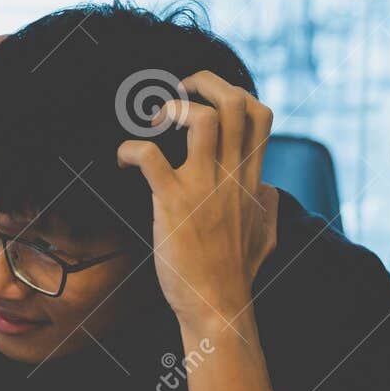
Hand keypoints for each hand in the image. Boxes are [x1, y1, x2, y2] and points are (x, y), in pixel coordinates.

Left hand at [117, 72, 279, 328]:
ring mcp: (204, 188)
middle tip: (177, 92)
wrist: (218, 308)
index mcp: (253, 179)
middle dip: (203, 82)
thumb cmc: (235, 276)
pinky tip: (121, 160)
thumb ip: (268, 205)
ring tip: (154, 121)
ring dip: (173, 107)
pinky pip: (150, 156)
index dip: (233, 92)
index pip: (259, 114)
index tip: (208, 100)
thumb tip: (267, 188)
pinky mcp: (173, 203)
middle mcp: (233, 176)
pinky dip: (129, 148)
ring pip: (202, 118)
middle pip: (234, 102)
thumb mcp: (266, 234)